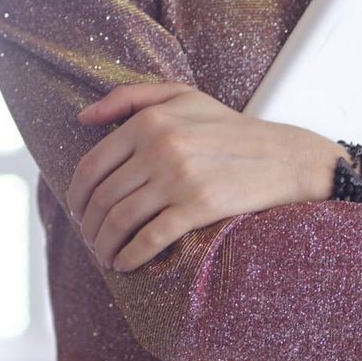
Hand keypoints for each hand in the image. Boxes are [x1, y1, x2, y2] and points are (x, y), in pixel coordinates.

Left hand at [66, 82, 333, 272]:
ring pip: (120, 220)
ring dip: (104, 245)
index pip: (92, 165)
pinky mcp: (198, 206)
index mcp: (149, 120)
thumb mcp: (181, 96)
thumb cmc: (229, 127)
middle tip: (90, 239)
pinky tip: (126, 264)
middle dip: (89, 226)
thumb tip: (83, 117)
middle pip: (102, 197)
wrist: (285, 156)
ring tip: (106, 255)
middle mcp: (159, 146)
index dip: (76, 195)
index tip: (77, 212)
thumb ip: (128, 98)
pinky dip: (130, 256)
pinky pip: (150, 238)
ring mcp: (178, 178)